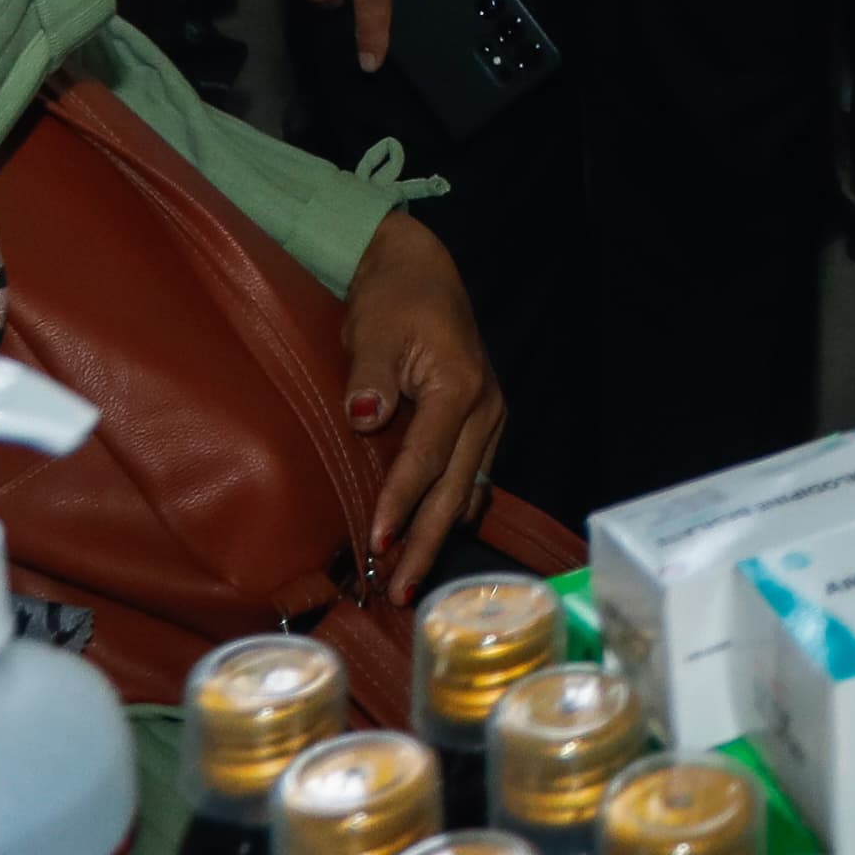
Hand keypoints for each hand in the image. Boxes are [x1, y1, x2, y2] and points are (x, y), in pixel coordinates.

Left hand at [339, 209, 505, 598]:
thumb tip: (363, 417)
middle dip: (426, 543)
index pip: (426, 460)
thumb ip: (370, 375)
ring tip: (410, 574)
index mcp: (459, 387)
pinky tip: (431, 531)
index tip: (376, 542)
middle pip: (455, 492)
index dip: (400, 504)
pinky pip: (473, 477)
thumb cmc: (396, 294)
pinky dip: (452, 508)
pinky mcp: (483, 422)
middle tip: (398, 589)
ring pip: (469, 491)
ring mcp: (490, 418)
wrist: (425, 265)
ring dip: (440, 533)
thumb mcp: (375, 326)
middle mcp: (485, 410)